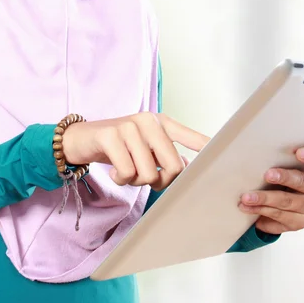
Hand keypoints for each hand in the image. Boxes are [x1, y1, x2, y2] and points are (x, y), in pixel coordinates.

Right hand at [61, 112, 208, 190]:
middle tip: (144, 178)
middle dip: (161, 181)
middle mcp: (148, 121)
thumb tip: (185, 167)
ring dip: (136, 181)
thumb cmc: (117, 146)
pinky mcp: (110, 135)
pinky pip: (127, 172)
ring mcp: (129, 126)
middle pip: (173, 166)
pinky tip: (113, 171)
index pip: (191, 136)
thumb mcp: (143, 147)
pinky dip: (120, 179)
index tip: (223, 157)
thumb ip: (164, 155)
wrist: (80, 138)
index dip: (208, 148)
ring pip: (149, 173)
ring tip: (126, 172)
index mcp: (160, 122)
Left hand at [239, 146, 303, 233]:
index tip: (299, 153)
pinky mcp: (301, 222)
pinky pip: (281, 219)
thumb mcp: (288, 162)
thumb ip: (282, 156)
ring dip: (266, 200)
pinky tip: (250, 209)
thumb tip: (256, 150)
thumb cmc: (286, 171)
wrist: (287, 196)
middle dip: (284, 178)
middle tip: (267, 175)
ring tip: (247, 198)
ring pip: (289, 204)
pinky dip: (263, 214)